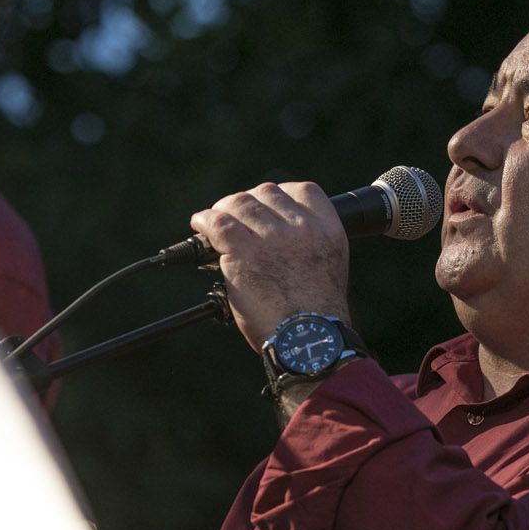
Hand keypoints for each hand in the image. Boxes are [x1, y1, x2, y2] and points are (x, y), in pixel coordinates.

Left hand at [189, 181, 350, 350]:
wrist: (308, 339)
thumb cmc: (316, 317)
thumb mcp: (328, 267)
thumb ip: (308, 246)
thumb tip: (277, 236)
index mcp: (328, 231)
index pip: (304, 190)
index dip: (281, 194)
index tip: (268, 206)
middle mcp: (302, 228)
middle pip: (267, 193)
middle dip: (249, 203)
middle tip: (236, 217)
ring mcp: (273, 238)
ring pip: (240, 204)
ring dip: (224, 210)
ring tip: (214, 221)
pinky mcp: (244, 252)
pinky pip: (218, 223)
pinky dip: (205, 221)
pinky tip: (200, 225)